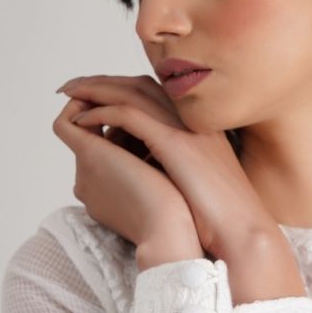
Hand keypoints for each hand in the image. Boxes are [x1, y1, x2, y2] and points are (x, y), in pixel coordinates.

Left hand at [56, 73, 277, 257]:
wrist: (242, 230)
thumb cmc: (219, 217)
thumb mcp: (194, 181)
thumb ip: (171, 167)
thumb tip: (143, 172)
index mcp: (195, 125)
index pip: (152, 92)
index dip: (119, 89)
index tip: (93, 96)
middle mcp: (191, 119)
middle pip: (138, 84)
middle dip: (101, 82)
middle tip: (71, 86)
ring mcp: (184, 127)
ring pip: (131, 92)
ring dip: (95, 90)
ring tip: (69, 94)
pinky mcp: (175, 142)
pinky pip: (130, 115)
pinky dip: (103, 112)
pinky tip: (83, 120)